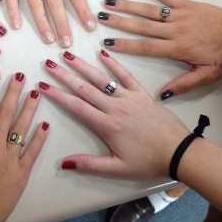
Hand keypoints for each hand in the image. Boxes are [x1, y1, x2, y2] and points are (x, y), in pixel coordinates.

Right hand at [0, 70, 48, 221]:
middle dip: (14, 92)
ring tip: (36, 93)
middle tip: (21, 77)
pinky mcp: (20, 174)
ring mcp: (10, 160)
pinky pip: (33, 152)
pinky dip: (40, 138)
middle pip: (5, 112)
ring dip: (29, 109)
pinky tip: (45, 125)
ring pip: (22, 128)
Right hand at [39, 50, 188, 178]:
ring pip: (101, 79)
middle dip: (64, 75)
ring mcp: (129, 98)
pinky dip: (114, 63)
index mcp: (107, 125)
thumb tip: (64, 162)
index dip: (57, 95)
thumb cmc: (149, 161)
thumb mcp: (118, 169)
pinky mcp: (142, 93)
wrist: (178, 151)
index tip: (43, 85)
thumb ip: (90, 164)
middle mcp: (115, 107)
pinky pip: (125, 75)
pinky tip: (102, 52)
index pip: (76, 106)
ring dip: (83, 66)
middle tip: (49, 63)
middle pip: (84, 88)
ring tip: (68, 54)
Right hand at [98, 0, 221, 97]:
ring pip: (149, 10)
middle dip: (119, 22)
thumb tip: (161, 95)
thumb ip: (183, 84)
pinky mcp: (186, 4)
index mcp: (177, 48)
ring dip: (128, 5)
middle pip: (142, 26)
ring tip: (109, 2)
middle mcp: (174, 30)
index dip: (124, 45)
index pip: (145, 47)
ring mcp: (180, 14)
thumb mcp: (206, 76)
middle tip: (101, 17)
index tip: (107, 43)